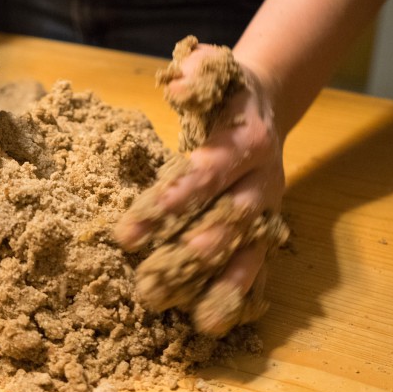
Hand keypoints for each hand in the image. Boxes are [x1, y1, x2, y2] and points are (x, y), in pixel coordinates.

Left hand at [116, 42, 287, 334]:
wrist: (266, 103)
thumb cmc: (224, 91)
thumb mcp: (211, 68)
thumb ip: (196, 75)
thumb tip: (177, 87)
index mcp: (247, 141)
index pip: (204, 176)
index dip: (166, 205)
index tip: (123, 235)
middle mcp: (263, 181)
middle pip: (228, 224)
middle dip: (188, 257)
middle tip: (147, 289)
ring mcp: (269, 210)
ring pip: (249, 254)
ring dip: (219, 287)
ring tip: (191, 322)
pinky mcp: (268, 230)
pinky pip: (259, 267)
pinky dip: (241, 295)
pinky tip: (216, 323)